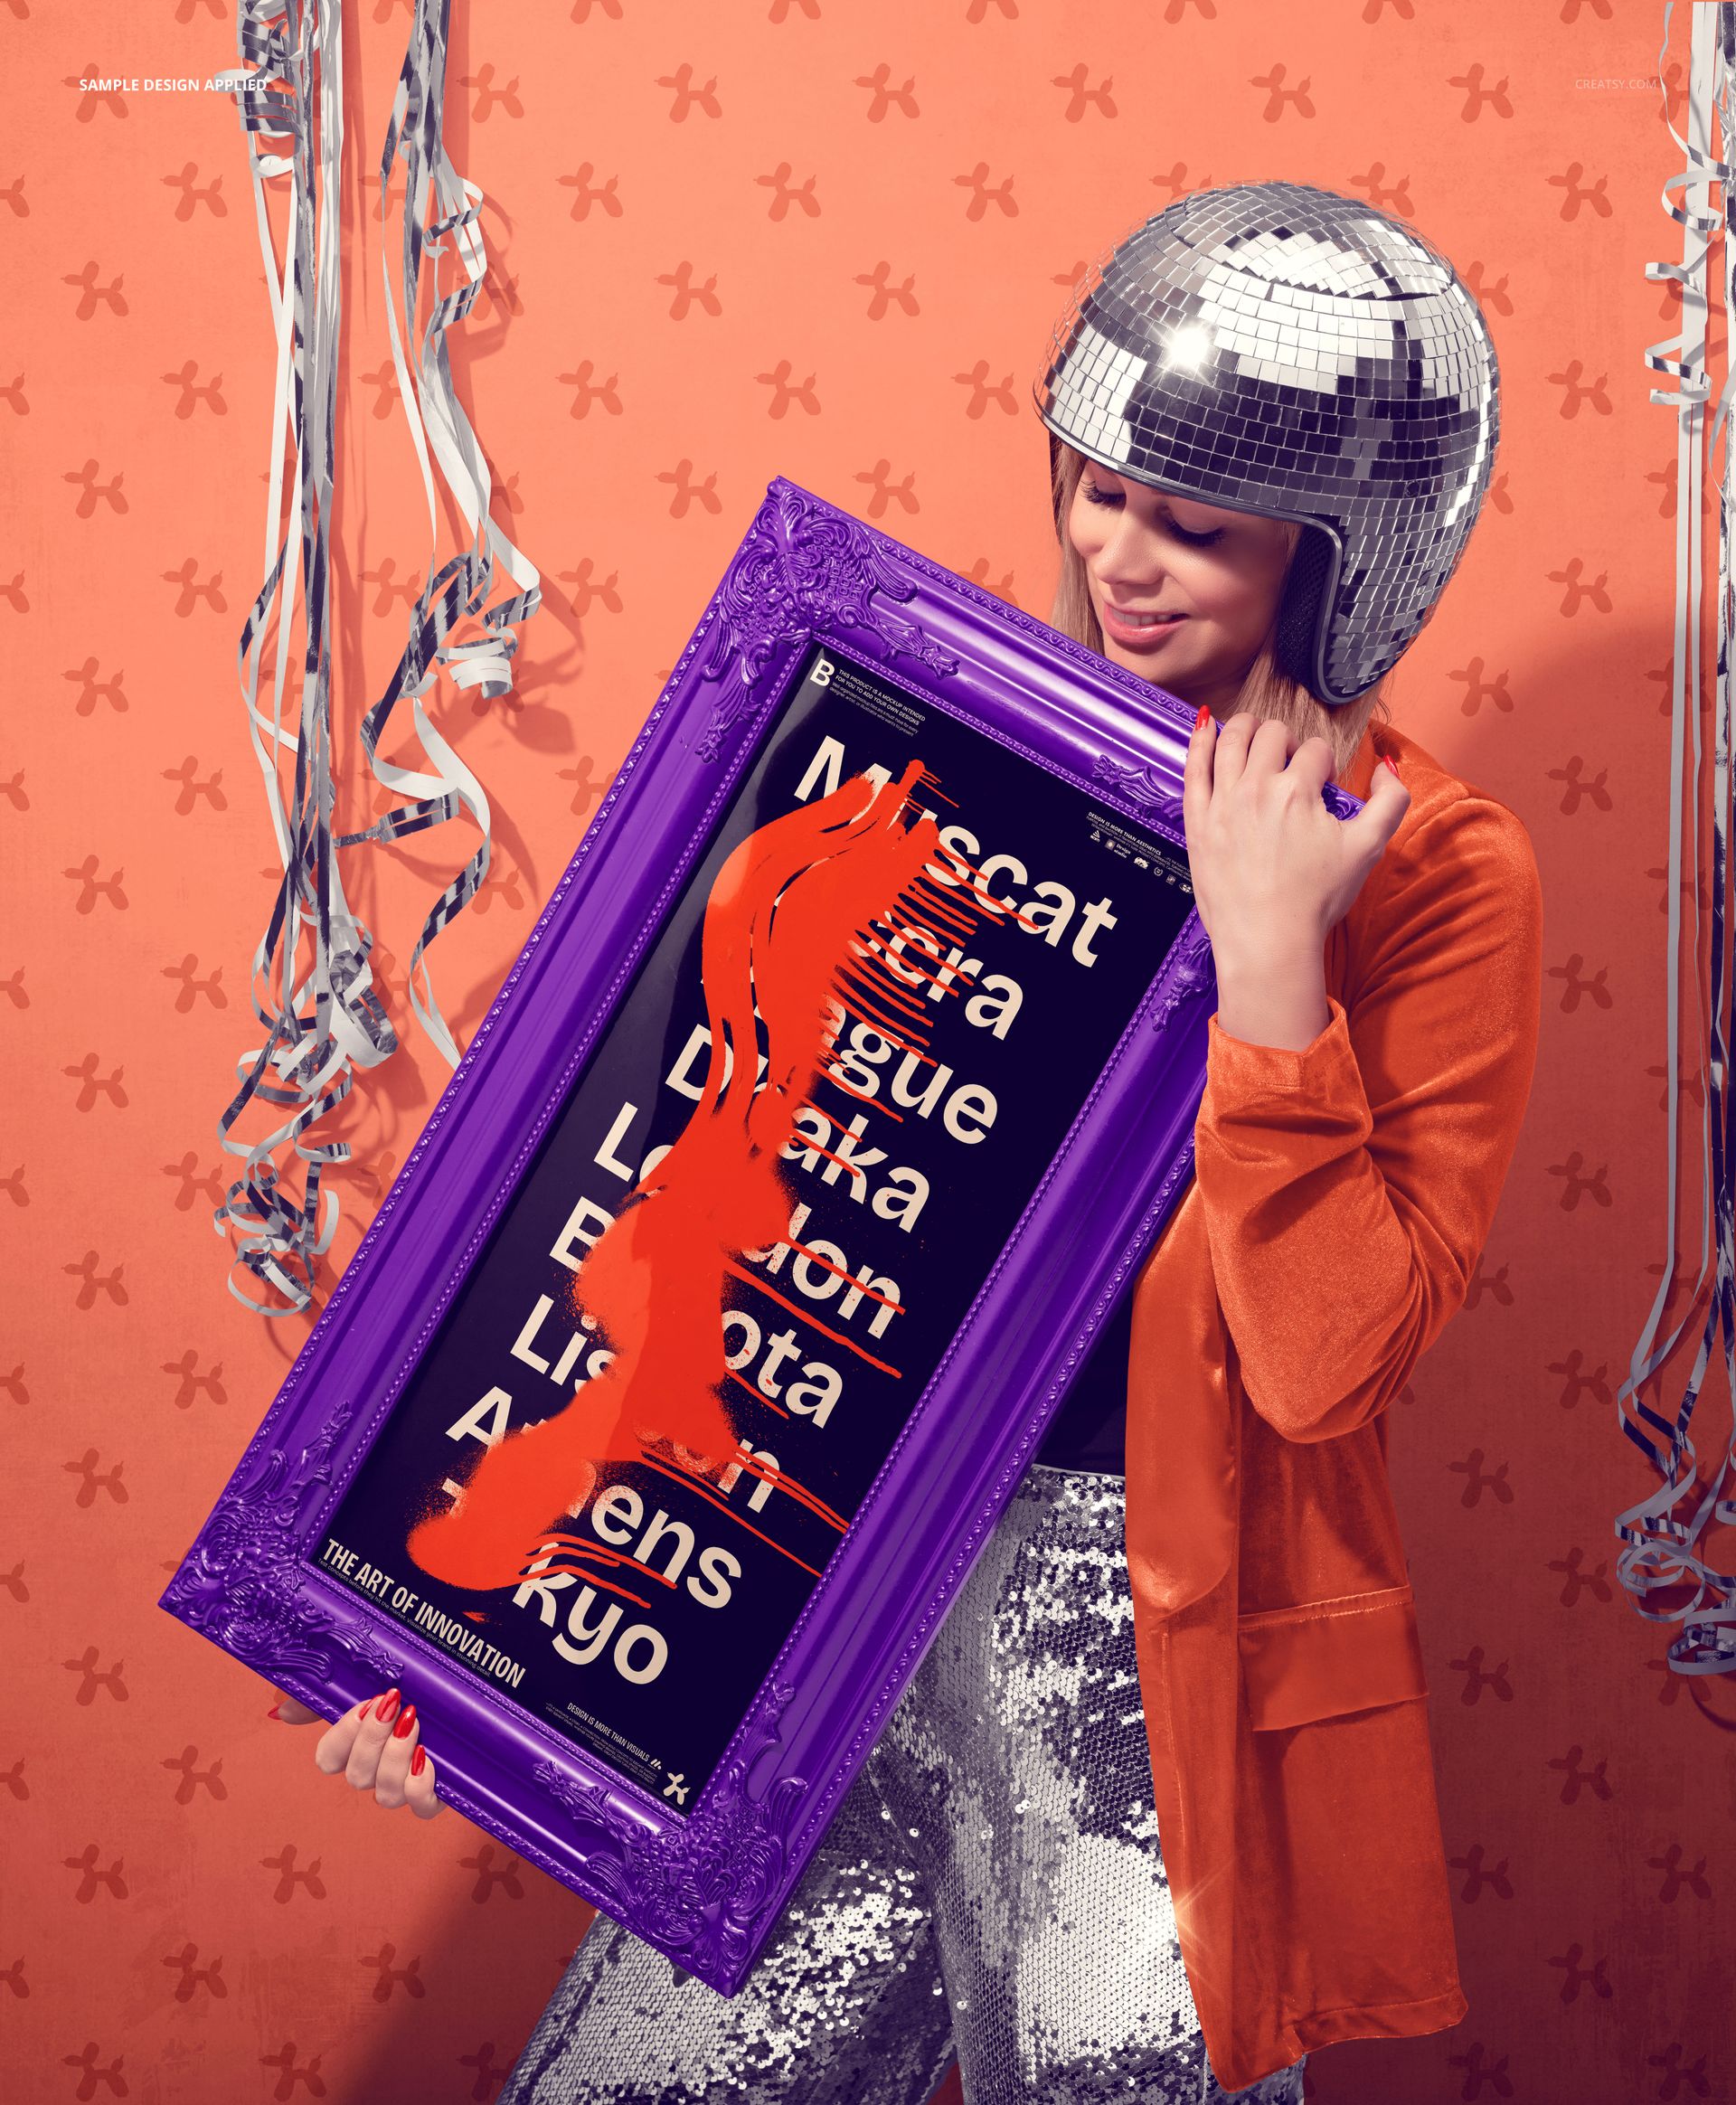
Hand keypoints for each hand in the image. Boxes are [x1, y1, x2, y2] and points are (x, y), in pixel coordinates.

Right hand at [269, 1688, 443, 1819]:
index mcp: (356, 1746)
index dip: (342, 1737)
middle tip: (394, 1705)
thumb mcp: (366, 1683)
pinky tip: (426, 1758)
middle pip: (356, 1776)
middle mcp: (376, 1772)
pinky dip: (419, 1785)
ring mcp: (404, 1786)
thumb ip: (322, 1697)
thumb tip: (280, 1712)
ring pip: (384, 1795)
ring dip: (395, 1758)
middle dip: (372, 1740)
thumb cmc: (412, 1687)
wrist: (466, 1694)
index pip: (327, 1760)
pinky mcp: (436, 1795)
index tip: (365, 1704)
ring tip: (413, 1724)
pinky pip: (420, 1807)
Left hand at [1182, 710, 1409, 1049]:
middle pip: (1273, 734)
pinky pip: (1192, 767)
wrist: (1268, 942)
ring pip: (1231, 739)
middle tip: (1291, 767)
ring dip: (1247, 727)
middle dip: (1288, 742)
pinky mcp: (1197, 820)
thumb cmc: (1315, 900)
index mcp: (1297, 791)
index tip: (1321, 788)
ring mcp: (1221, 802)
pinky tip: (1204, 726)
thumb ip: (1392, 801)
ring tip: (1254, 733)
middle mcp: (1256, 789)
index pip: (1316, 750)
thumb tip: (1388, 766)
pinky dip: (1199, 740)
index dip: (1324, 765)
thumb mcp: (1368, 848)